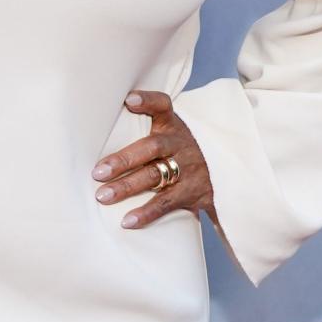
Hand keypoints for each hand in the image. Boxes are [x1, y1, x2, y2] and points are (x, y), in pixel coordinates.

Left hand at [91, 89, 216, 228]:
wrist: (224, 170)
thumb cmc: (181, 149)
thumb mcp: (171, 132)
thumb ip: (144, 127)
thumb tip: (105, 121)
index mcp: (172, 125)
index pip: (162, 106)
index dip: (147, 101)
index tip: (129, 100)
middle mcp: (179, 144)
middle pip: (151, 147)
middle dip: (123, 159)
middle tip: (97, 172)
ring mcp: (188, 168)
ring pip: (155, 176)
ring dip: (127, 187)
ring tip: (103, 196)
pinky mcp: (193, 192)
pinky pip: (167, 202)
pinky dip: (147, 212)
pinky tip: (127, 220)